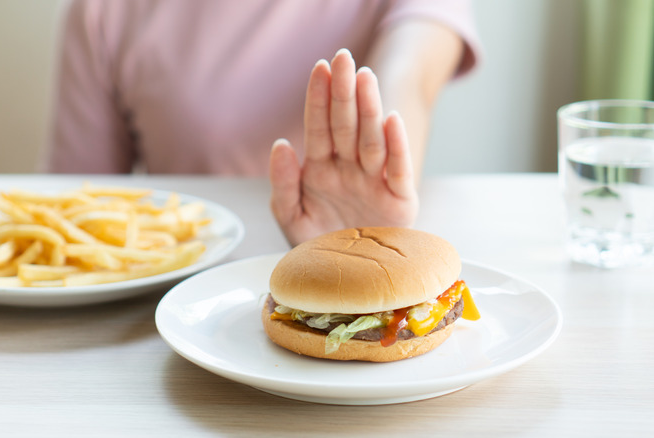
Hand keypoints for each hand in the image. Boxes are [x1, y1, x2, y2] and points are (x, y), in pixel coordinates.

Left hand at [269, 49, 418, 245]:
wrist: (348, 283)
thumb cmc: (318, 248)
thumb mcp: (290, 219)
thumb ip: (283, 184)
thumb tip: (280, 144)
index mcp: (321, 169)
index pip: (319, 127)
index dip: (318, 98)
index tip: (318, 68)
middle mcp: (348, 168)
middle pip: (346, 124)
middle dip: (343, 91)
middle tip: (343, 58)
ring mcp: (374, 181)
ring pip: (371, 139)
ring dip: (369, 109)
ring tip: (364, 79)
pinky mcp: (399, 199)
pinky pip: (397, 168)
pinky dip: (395, 146)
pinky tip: (391, 120)